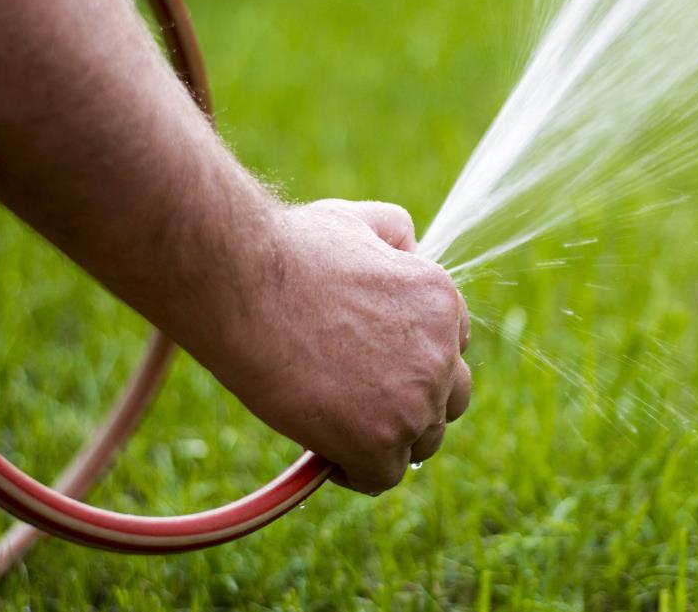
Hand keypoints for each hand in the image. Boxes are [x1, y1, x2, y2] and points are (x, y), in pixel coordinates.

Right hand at [199, 199, 472, 494]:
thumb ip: (394, 233)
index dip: (414, 363)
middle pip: (448, 401)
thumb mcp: (358, 220)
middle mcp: (442, 351)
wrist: (245, 284)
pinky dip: (354, 471)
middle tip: (360, 401)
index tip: (377, 370)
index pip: (452, 350)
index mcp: (443, 300)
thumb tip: (409, 247)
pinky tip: (323, 449)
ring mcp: (415, 399)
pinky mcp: (380, 439)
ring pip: (420, 443)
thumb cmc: (289, 250)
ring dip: (385, 439)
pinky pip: (383, 476)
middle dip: (409, 404)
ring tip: (338, 424)